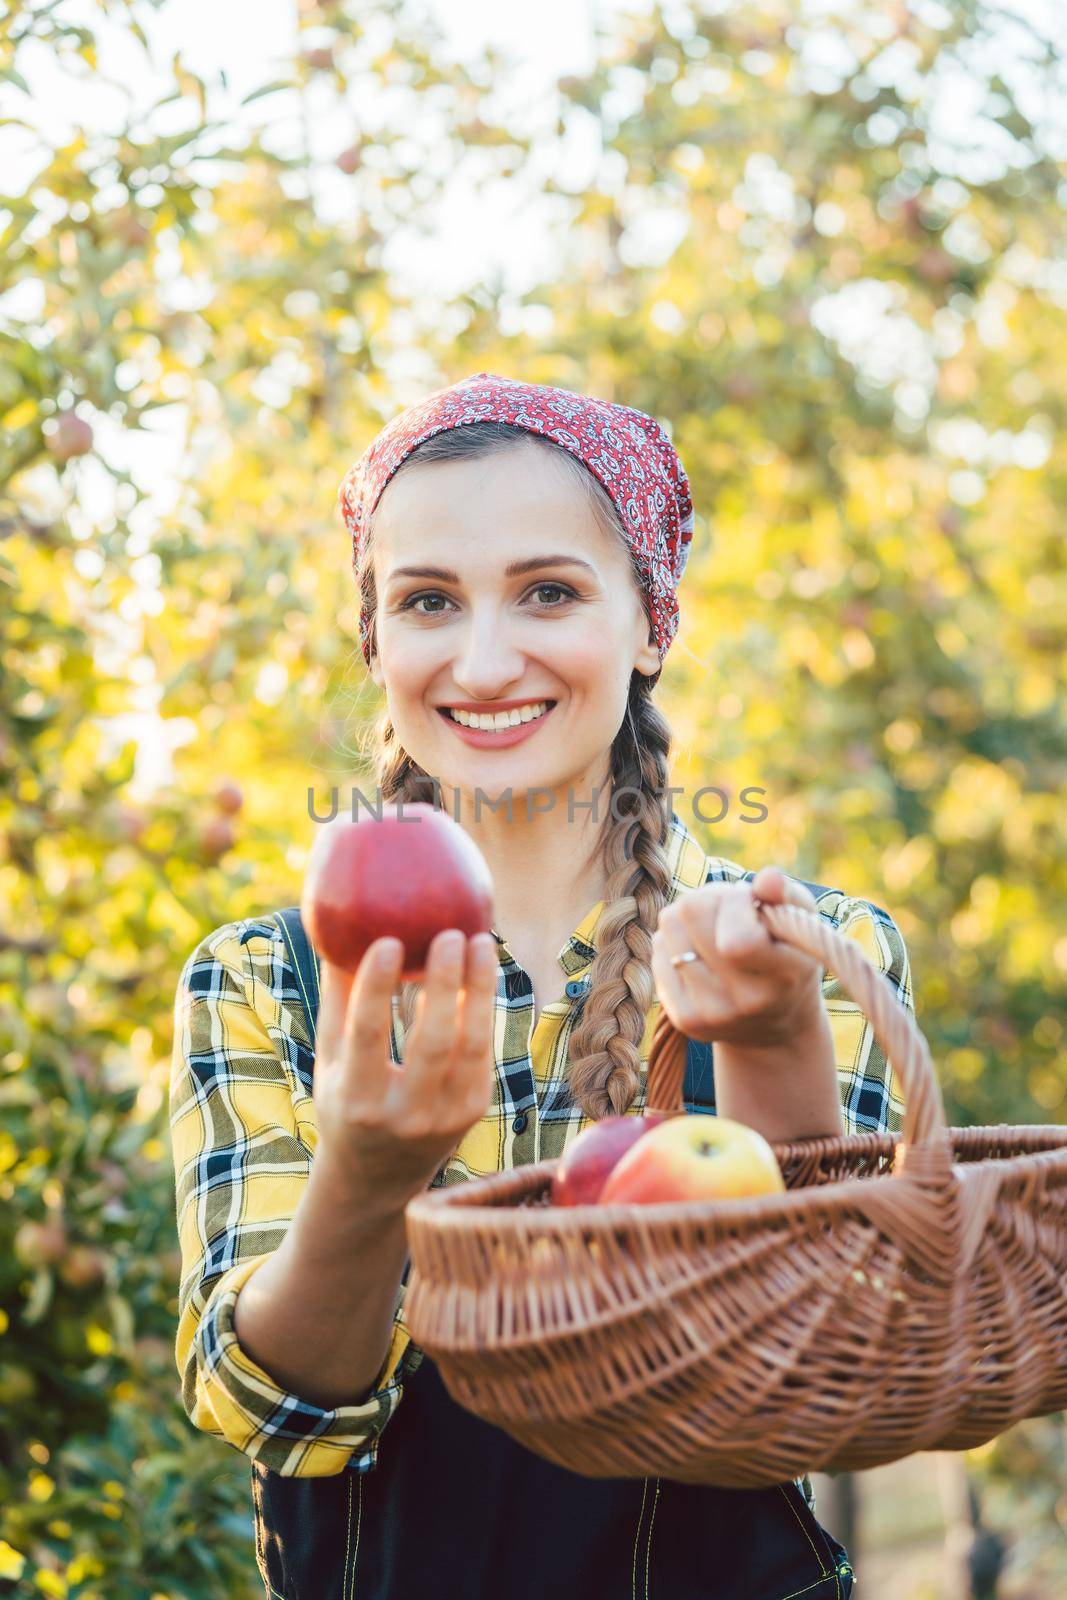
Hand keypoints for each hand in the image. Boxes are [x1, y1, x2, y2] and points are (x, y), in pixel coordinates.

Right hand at [312, 928, 497, 1210]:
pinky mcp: (473, 1110)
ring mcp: (445, 1116)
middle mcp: (404, 1113)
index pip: (367, 1037)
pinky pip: (482, 1052)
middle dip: (445, 985)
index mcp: (357, 1099)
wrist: (378, 1177)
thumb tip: (338, 935)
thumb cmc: (345, 1102)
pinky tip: (482, 972)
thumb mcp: (329, 1062)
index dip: (377, 988)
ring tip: (481, 941)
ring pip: (470, 1046)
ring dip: (479, 990)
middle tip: (450, 934)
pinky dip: (482, 1009)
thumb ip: (337, 1003)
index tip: (388, 941)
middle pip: (433, 1042)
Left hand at [651, 866, 824, 1050]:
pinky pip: (659, 949)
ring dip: (689, 917)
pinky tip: (701, 954)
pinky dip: (675, 941)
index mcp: (784, 976)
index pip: (738, 938)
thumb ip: (788, 895)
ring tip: (716, 930)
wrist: (774, 1025)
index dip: (736, 902)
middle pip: (692, 912)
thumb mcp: (800, 924)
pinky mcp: (684, 1018)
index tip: (751, 902)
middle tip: (730, 911)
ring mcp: (711, 1013)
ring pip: (669, 925)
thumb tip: (769, 877)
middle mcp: (746, 1001)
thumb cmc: (789, 957)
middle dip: (710, 898)